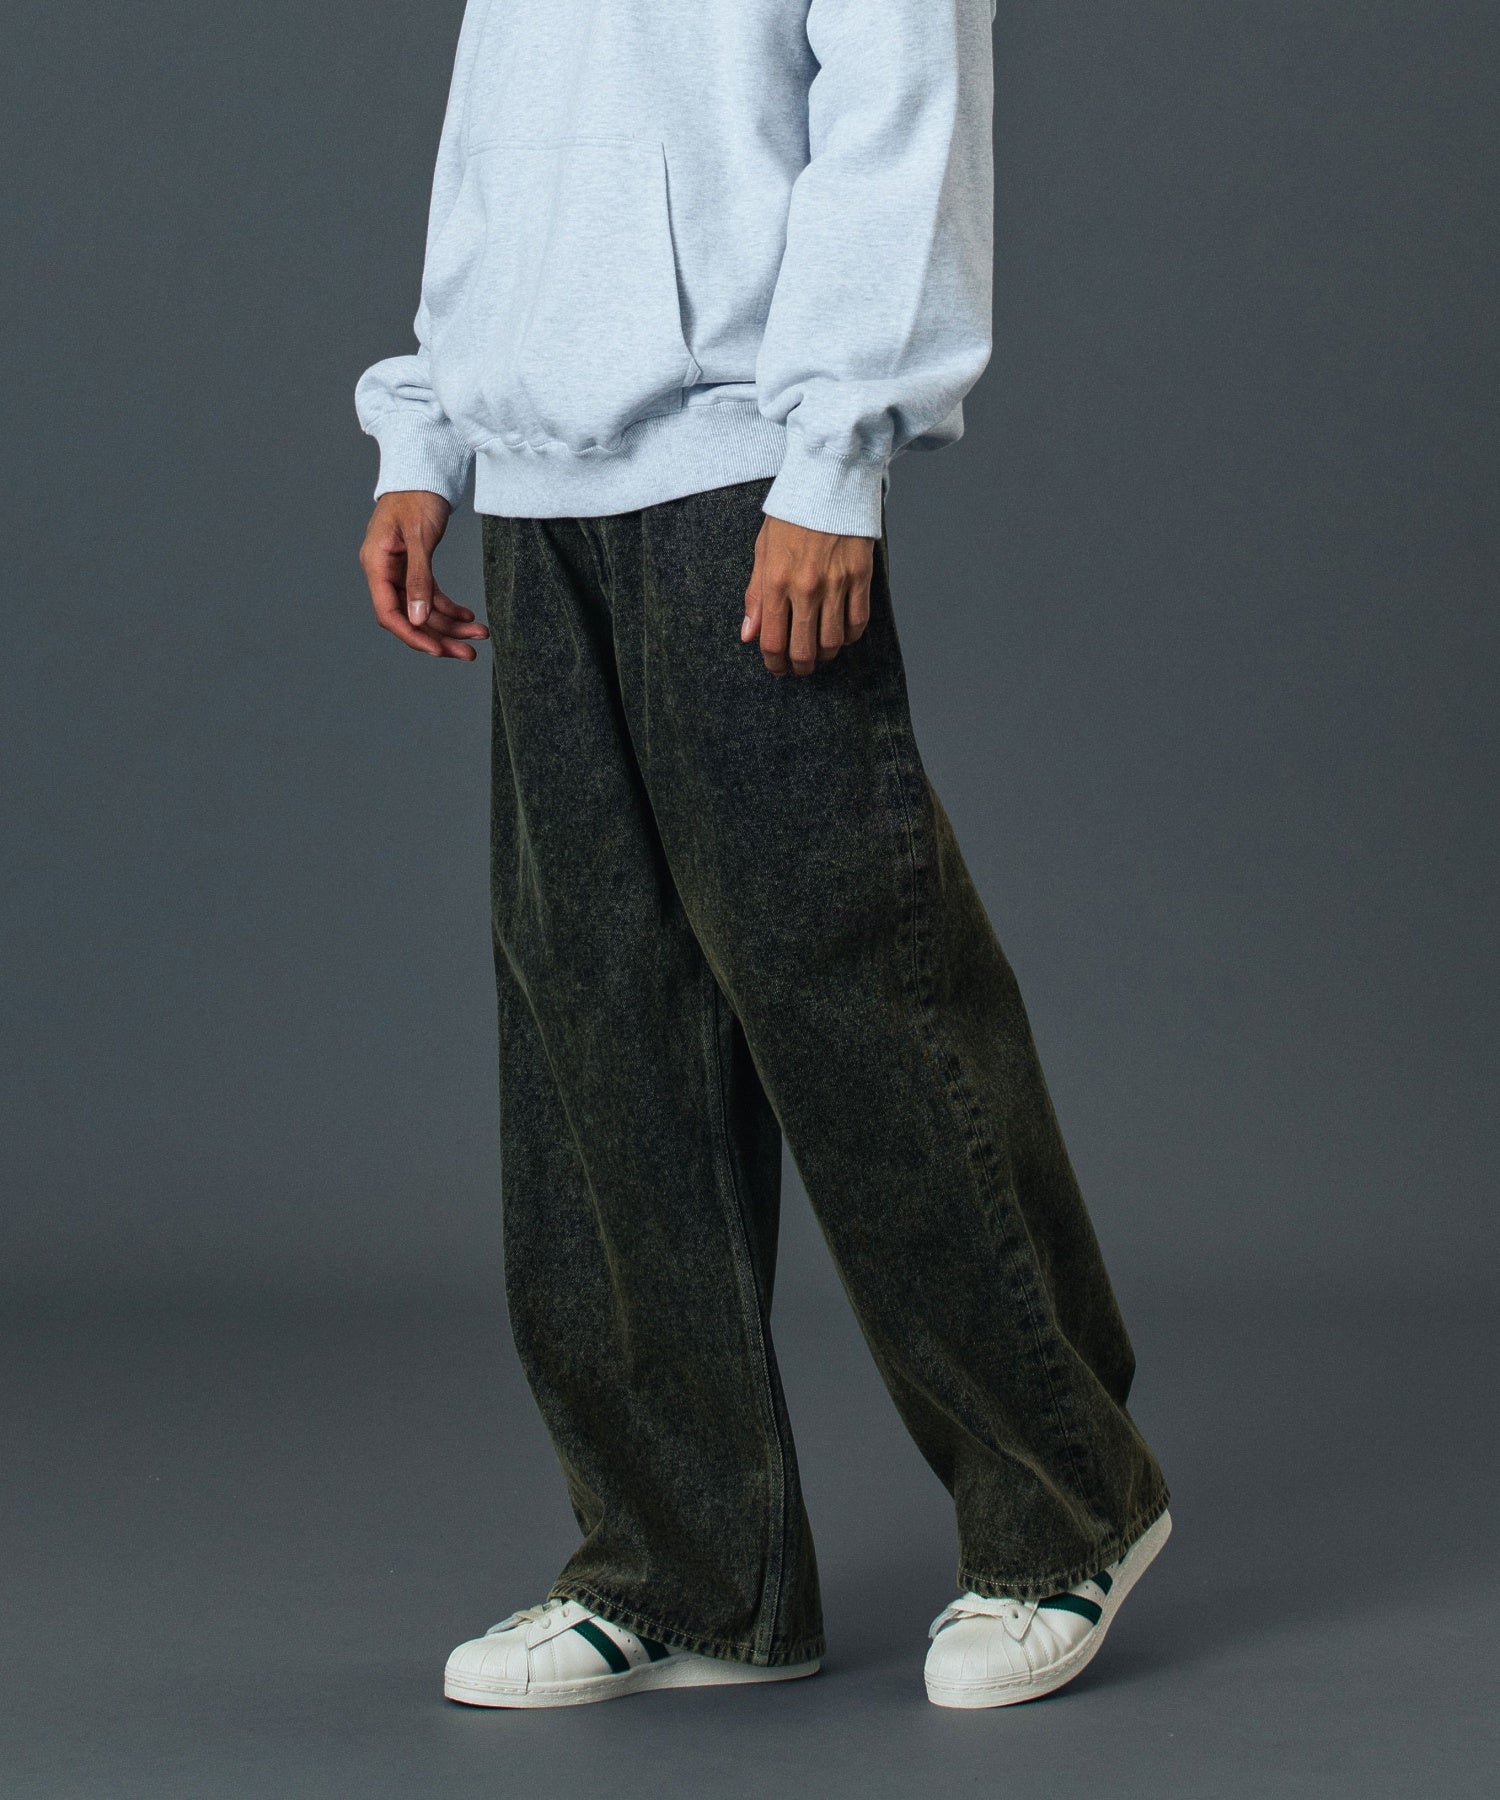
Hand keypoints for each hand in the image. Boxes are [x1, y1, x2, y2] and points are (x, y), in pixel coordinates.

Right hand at [358, 490, 489, 659]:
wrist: (423, 469)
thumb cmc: (417, 495)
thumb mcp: (420, 537)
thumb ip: (419, 578)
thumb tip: (418, 619)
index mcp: (376, 564)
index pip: (389, 612)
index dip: (413, 635)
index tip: (438, 651)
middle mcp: (384, 571)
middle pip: (410, 617)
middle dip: (440, 637)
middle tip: (469, 654)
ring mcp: (399, 570)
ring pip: (423, 610)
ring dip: (450, 625)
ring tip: (480, 636)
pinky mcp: (414, 566)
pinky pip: (430, 595)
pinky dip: (449, 607)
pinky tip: (469, 616)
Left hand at [741, 515, 872, 675]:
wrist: (829, 481)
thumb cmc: (792, 514)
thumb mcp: (763, 551)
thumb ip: (755, 596)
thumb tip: (748, 635)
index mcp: (776, 581)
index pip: (773, 642)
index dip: (774, 664)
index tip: (776, 669)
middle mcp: (806, 587)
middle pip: (804, 650)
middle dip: (799, 667)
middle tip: (799, 667)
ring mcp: (836, 583)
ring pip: (832, 643)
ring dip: (825, 655)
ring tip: (819, 651)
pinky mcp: (861, 576)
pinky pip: (857, 623)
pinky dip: (848, 636)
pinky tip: (841, 633)